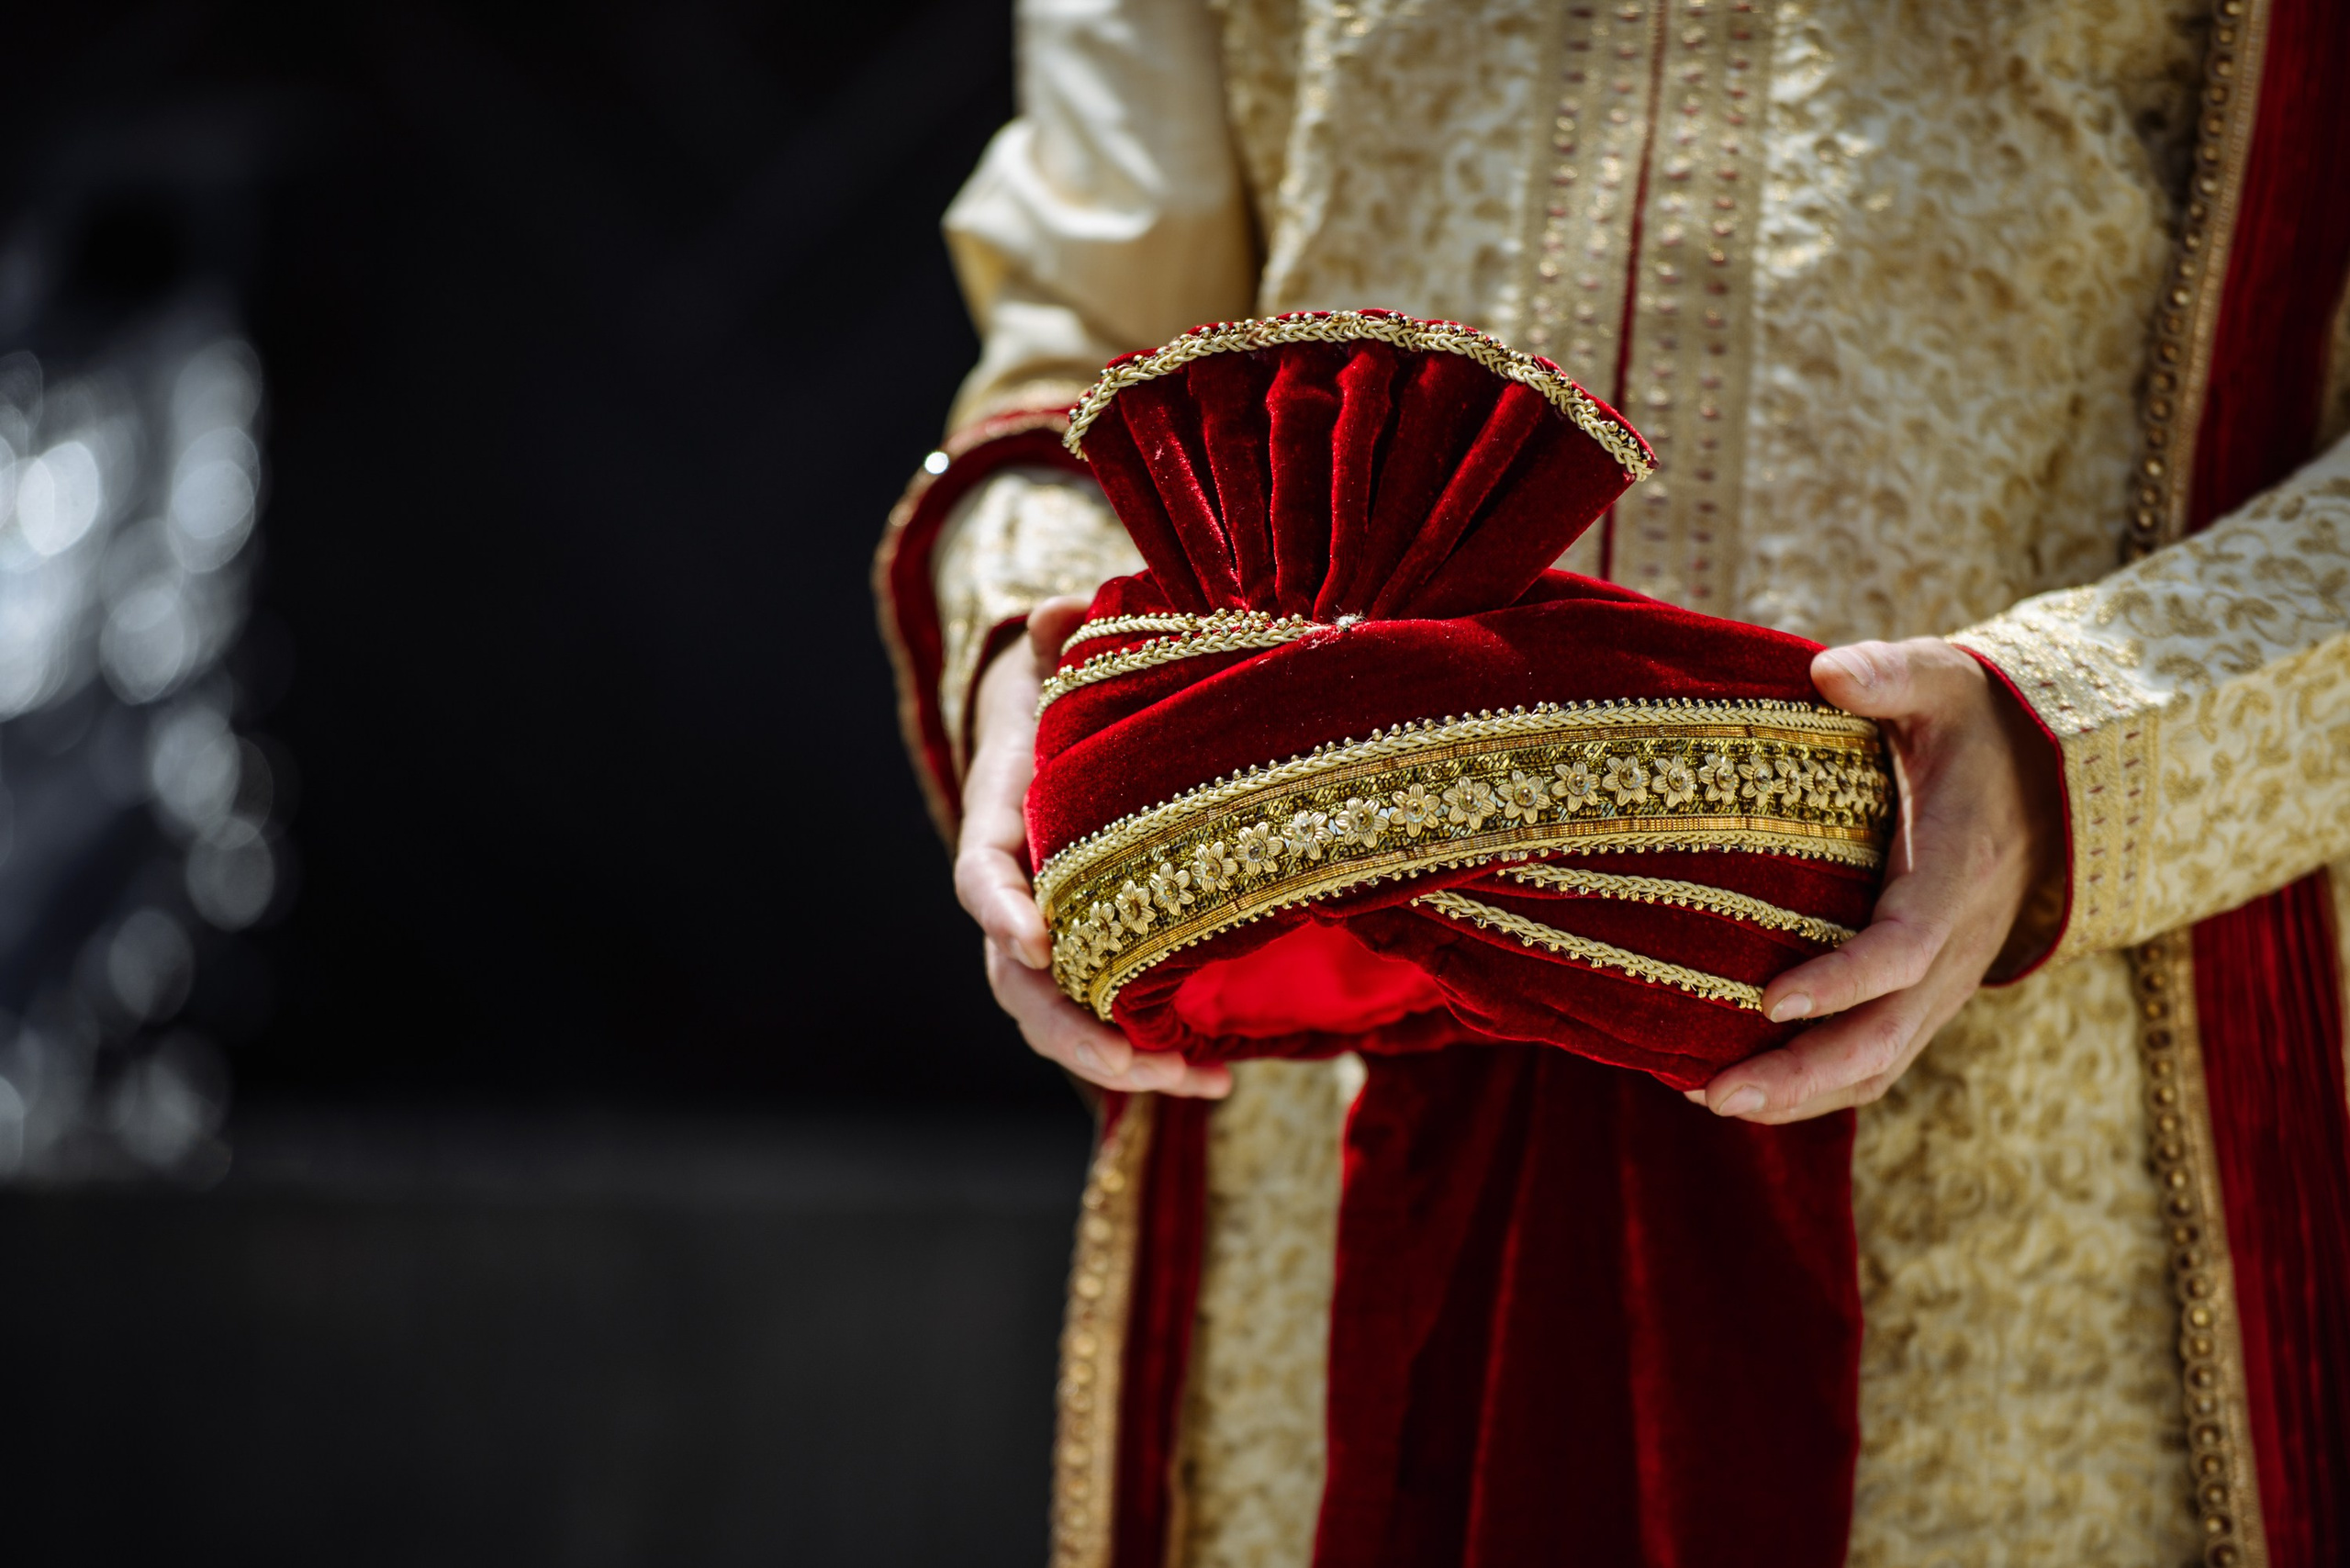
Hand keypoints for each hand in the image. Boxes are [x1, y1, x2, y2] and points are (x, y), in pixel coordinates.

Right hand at [955, 595, 1231, 1098]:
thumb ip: (1060, 641)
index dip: (999, 909)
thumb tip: (1059, 607)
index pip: (979, 874)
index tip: (1035, 939)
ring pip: (1061, 1020)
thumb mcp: (1059, 662)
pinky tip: (1221, 1076)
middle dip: (1071, 1030)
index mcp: (1000, 822)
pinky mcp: (1094, 963)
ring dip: (1122, 1063)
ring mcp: (1051, 939)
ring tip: (1201, 1083)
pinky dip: (1155, 1057)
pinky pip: (1108, 1023)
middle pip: (1019, 981)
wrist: (1055, 736)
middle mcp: (1015, 896)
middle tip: (1132, 1060)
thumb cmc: (1062, 696)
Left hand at [1688, 638, 2063, 1124]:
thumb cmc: (1977, 722)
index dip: (1841, 982)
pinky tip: (1741, 1086)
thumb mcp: (1941, 680)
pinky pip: (1877, 1056)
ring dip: (1801, 1095)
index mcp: (1957, 872)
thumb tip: (1826, 673)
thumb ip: (1889, 675)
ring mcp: (1945, 979)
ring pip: (1880, 1063)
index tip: (1768, 1000)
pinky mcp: (1926, 993)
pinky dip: (1816, 1086)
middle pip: (1886, 1037)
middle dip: (1802, 1075)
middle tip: (1714, 1093)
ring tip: (1708, 1100)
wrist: (2050, 773)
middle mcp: (1957, 944)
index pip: (1903, 948)